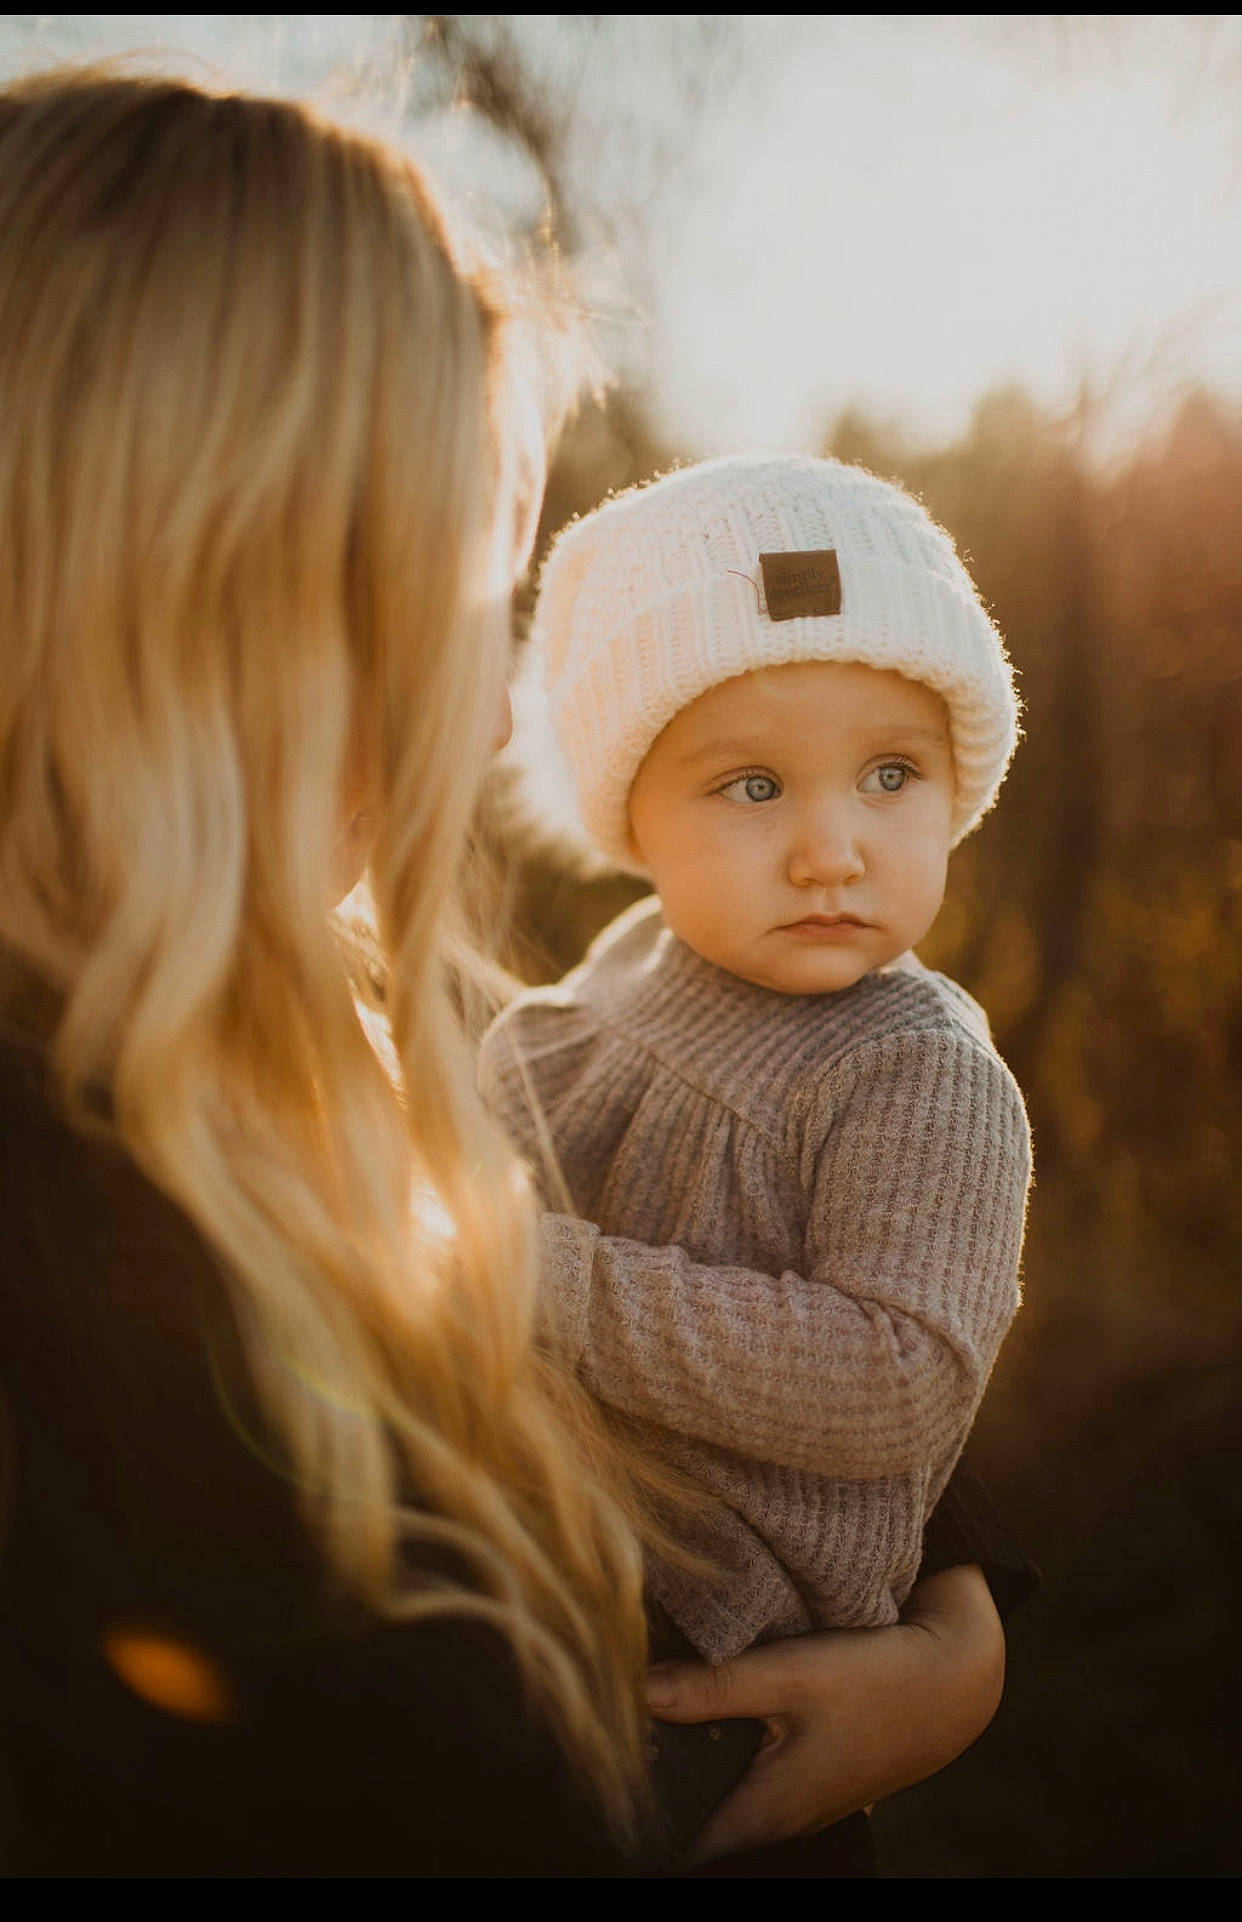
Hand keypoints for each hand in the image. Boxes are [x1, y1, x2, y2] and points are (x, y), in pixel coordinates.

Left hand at [644, 1564, 1004, 1863]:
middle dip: (659, 1784)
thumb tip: (632, 1693)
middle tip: (611, 1735)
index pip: (686, 1852)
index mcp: (766, 1815)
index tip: (602, 1787)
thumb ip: (711, 1686)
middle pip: (698, 1821)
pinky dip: (721, 1746)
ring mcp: (796, 1799)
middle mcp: (778, 1821)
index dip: (644, 1828)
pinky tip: (698, 1703)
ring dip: (691, 1761)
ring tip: (645, 1716)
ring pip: (722, 1793)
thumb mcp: (790, 1674)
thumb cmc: (876, 1682)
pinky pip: (747, 1773)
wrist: (953, 1677)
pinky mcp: (807, 1772)